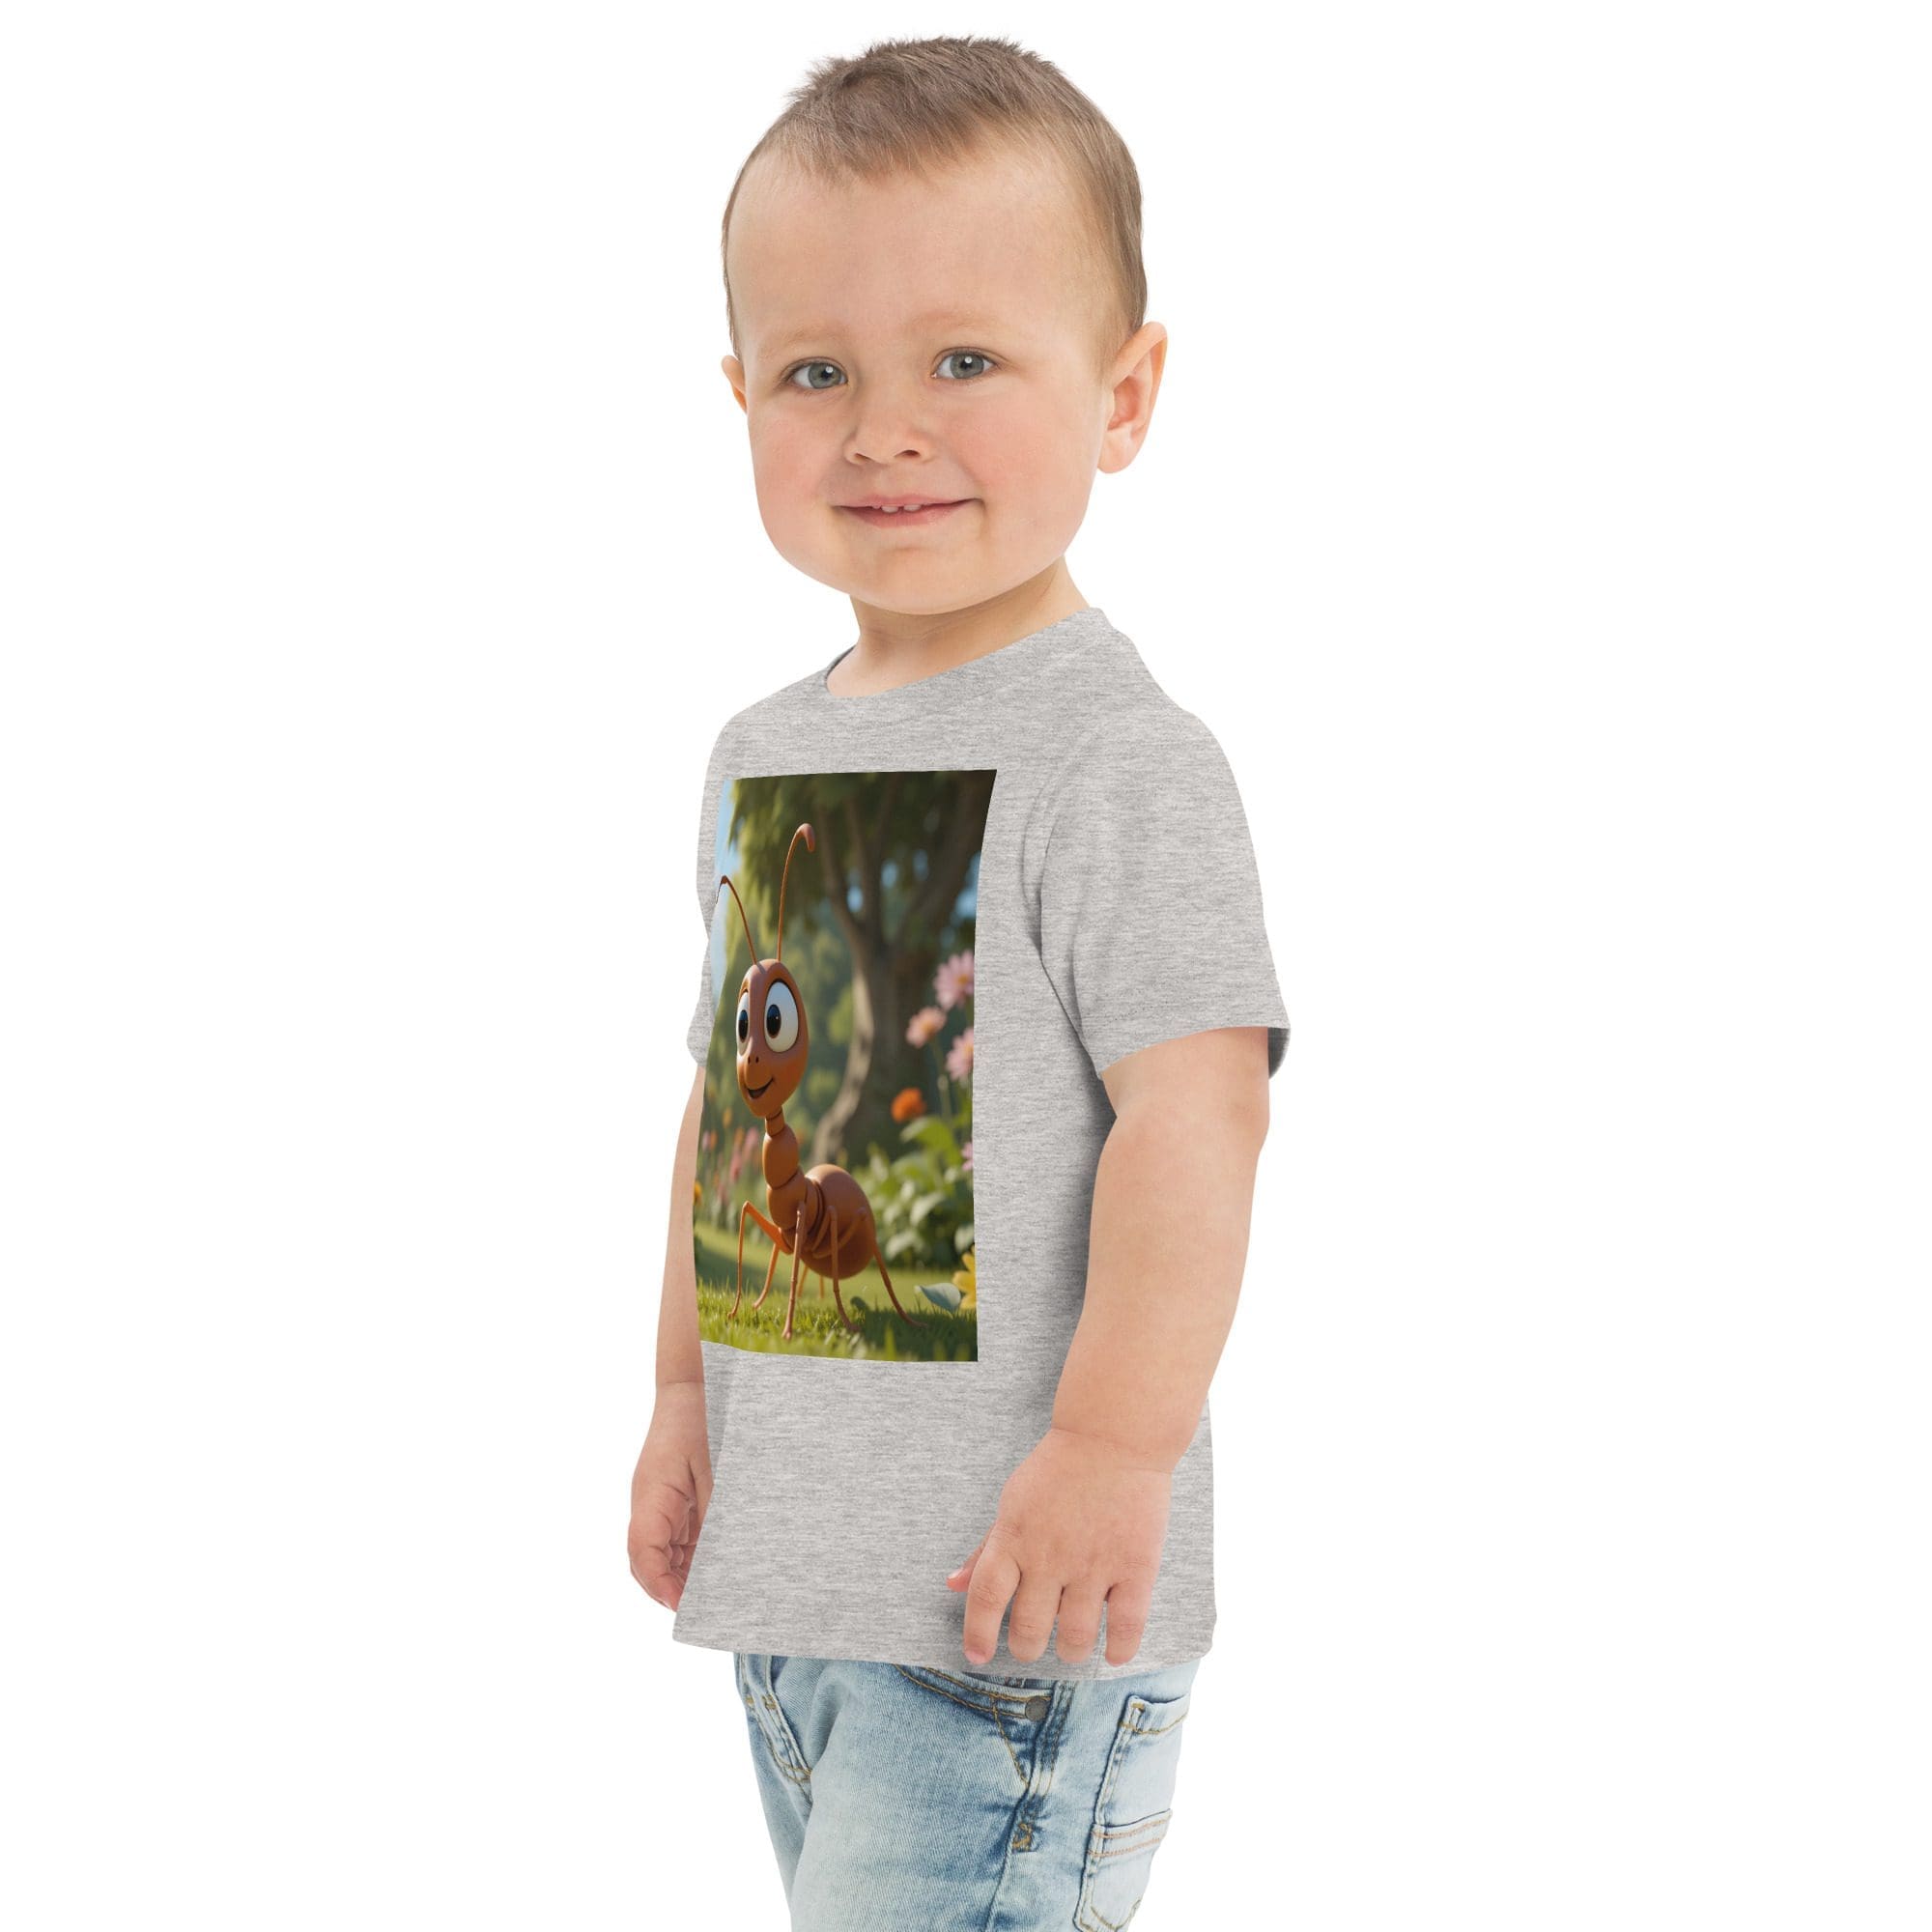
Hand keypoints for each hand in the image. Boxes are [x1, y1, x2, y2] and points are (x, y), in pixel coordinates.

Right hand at [628, 1382, 712, 1609]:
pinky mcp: (674, 1502)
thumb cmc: (707, 1419)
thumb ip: (717, 1514)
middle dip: (671, 1590)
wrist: (698, 1385)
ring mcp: (659, 1504)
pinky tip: (719, 1569)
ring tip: (717, 1598)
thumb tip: (725, 1560)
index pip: (643, 1552)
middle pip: (648, 1563)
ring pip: (663, 1555)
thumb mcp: (718, 1469)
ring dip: (684, 1577)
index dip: (659, 1584)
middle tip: (707, 1612)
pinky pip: (678, 1538)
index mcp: (651, 1495)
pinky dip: (694, 1558)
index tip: (681, 1606)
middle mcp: (649, 1504)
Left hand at [945, 1425, 1172, 1667]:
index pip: (986, 1599)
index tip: (977, 1656)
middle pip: (1029, 1628)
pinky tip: (1113, 1652)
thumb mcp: (1012, 1502)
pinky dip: (1119, 1649)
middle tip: (1031, 1645)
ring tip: (1070, 1648)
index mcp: (1014, 1537)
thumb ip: (985, 1548)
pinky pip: (1126, 1626)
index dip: (977, 1634)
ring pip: (1075, 1635)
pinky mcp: (1135, 1565)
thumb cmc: (1058, 1469)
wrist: (1114, 1435)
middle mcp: (1050, 1555)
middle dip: (1026, 1648)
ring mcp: (1094, 1563)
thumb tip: (953, 1585)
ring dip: (1069, 1652)